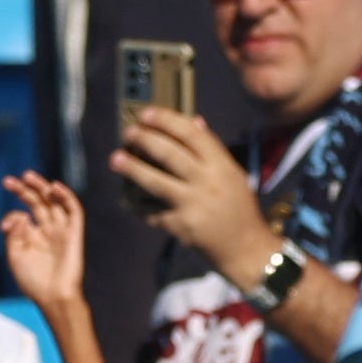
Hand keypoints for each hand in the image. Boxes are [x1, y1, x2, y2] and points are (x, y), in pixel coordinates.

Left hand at [0, 170, 88, 314]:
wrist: (53, 296)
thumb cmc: (33, 281)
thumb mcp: (15, 256)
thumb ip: (15, 234)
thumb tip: (21, 214)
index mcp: (31, 236)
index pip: (21, 215)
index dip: (11, 216)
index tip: (5, 226)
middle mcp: (47, 230)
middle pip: (37, 203)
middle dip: (23, 190)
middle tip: (8, 181)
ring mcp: (61, 230)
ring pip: (54, 202)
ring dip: (43, 188)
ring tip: (28, 176)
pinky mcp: (74, 233)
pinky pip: (73, 211)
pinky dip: (66, 197)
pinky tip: (54, 187)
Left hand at [110, 107, 277, 276]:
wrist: (246, 248)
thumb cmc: (238, 208)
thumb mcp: (233, 175)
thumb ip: (212, 150)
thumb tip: (195, 120)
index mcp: (223, 166)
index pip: (193, 136)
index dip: (168, 121)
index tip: (148, 114)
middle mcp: (208, 182)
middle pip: (172, 154)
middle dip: (147, 140)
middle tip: (129, 132)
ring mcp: (193, 204)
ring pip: (157, 182)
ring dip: (133, 169)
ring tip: (115, 158)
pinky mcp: (181, 226)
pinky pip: (153, 212)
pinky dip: (140, 206)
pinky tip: (128, 200)